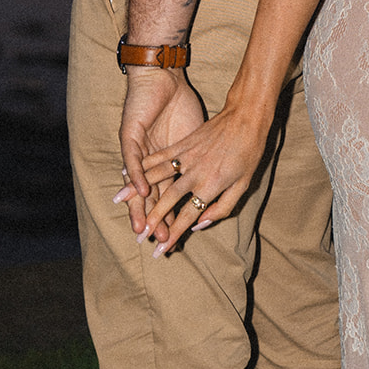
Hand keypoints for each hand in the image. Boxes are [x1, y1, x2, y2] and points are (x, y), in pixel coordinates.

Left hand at [115, 70, 204, 239]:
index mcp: (168, 168)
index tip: (175, 242)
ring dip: (139, 205)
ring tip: (141, 226)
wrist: (161, 80)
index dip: (172, 220)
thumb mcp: (196, 140)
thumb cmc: (181, 108)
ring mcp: (137, 152)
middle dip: (155, 221)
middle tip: (156, 246)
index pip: (171, 200)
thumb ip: (194, 163)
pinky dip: (132, 172)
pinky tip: (133, 187)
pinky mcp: (129, 137)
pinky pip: (131, 157)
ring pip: (138, 185)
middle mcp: (151, 166)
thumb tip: (200, 204)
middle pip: (153, 199)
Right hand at [137, 98, 275, 256]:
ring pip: (157, 176)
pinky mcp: (183, 143)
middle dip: (152, 220)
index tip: (161, 250)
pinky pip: (159, 156)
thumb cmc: (248, 153)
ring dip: (138, 190)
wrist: (246, 117)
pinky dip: (143, 165)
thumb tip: (199, 225)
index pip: (188, 216)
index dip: (174, 235)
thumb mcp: (243, 185)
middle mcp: (195, 172)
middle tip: (139, 238)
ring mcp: (187, 156)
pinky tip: (129, 171)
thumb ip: (221, 208)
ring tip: (120, 203)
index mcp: (211, 185)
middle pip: (168, 200)